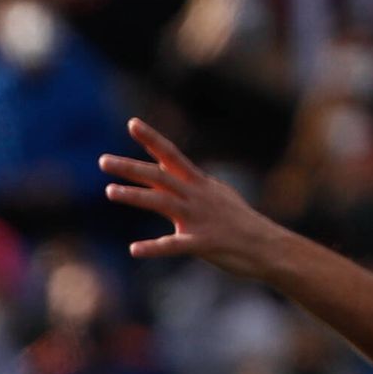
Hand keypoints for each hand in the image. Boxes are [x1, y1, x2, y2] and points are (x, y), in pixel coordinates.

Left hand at [102, 117, 286, 276]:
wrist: (270, 246)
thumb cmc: (239, 223)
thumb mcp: (216, 196)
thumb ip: (190, 185)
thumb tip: (172, 171)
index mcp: (199, 184)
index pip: (172, 156)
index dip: (152, 139)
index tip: (132, 123)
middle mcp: (198, 196)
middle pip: (160, 176)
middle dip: (131, 168)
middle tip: (102, 161)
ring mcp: (201, 219)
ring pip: (163, 202)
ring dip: (136, 196)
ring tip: (110, 192)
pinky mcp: (205, 243)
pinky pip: (175, 246)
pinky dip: (154, 248)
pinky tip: (134, 250)